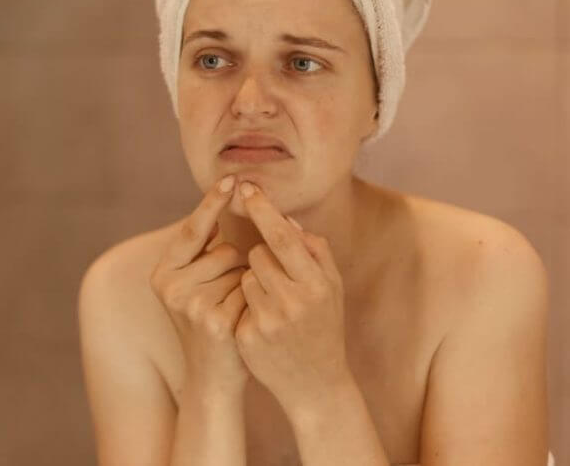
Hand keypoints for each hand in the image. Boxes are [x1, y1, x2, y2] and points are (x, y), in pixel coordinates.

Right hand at [150, 174, 249, 393]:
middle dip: (237, 265)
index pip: (192, 229)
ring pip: (239, 268)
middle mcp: (171, 285)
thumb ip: (204, 250)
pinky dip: (255, 300)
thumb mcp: (196, 284)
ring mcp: (191, 304)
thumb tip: (227, 199)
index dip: (212, 203)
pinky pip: (250, 289)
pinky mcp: (215, 320)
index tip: (232, 178)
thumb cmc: (212, 320)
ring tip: (233, 310)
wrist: (213, 377)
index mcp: (163, 272)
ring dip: (247, 282)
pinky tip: (243, 321)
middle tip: (226, 297)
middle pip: (223, 250)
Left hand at [234, 181, 351, 415]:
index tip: (246, 187)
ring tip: (274, 304)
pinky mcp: (249, 337)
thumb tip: (286, 218)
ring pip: (245, 276)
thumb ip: (314, 251)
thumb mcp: (332, 288)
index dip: (263, 209)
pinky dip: (247, 305)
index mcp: (317, 286)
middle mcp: (294, 303)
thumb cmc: (324, 326)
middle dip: (261, 258)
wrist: (316, 383)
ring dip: (253, 282)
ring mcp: (269, 322)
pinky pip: (238, 301)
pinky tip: (265, 323)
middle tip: (277, 278)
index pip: (282, 237)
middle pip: (257, 255)